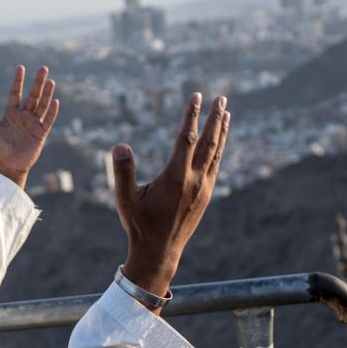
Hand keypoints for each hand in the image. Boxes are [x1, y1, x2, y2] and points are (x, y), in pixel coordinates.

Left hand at [0, 65, 59, 188]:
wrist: (7, 167)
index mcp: (11, 114)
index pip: (15, 93)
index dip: (18, 81)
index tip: (21, 67)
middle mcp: (23, 116)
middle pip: (33, 95)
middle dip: (38, 82)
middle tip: (44, 68)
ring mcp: (33, 124)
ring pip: (42, 105)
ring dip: (47, 94)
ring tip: (51, 81)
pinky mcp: (41, 134)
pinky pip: (48, 120)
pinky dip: (52, 111)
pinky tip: (55, 101)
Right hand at [113, 93, 230, 299]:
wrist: (160, 251)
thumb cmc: (139, 224)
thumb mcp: (125, 198)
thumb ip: (122, 171)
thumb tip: (120, 145)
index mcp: (175, 177)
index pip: (186, 138)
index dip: (191, 115)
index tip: (196, 96)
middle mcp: (195, 180)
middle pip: (209, 142)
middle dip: (215, 118)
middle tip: (221, 98)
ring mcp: (204, 188)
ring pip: (217, 153)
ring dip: (222, 131)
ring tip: (226, 114)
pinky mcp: (206, 195)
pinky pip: (216, 165)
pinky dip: (219, 149)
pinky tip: (219, 143)